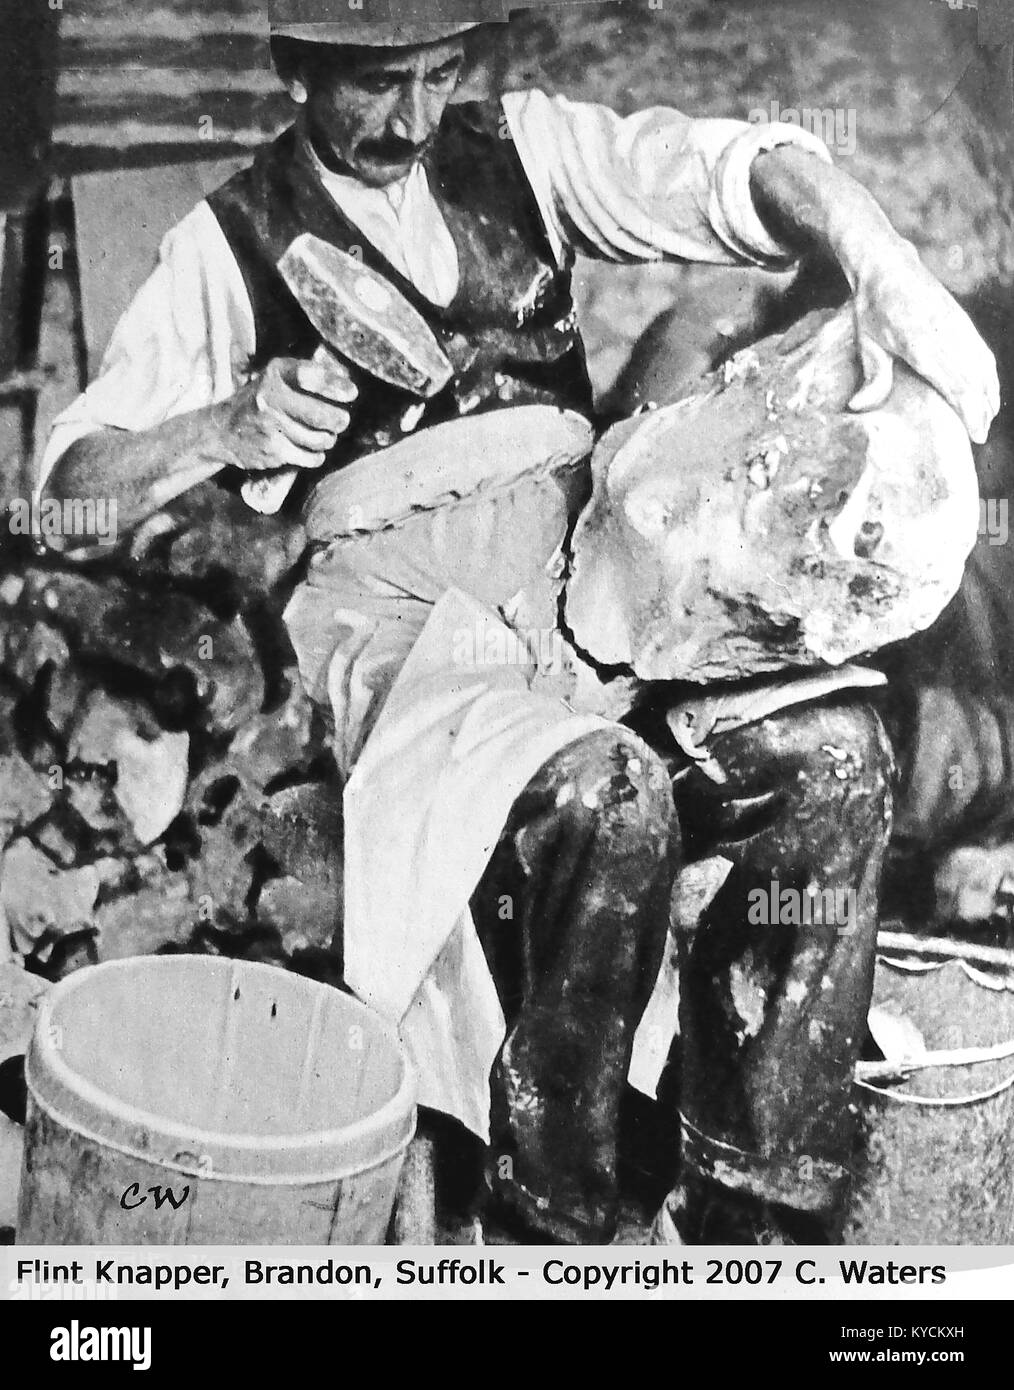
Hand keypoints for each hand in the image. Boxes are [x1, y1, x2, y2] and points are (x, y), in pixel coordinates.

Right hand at [220, 354, 357, 472]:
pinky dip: (317, 455)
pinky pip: (309, 457)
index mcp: (275, 374)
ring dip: (329, 439)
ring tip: (326, 435)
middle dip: (339, 420)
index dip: (335, 385)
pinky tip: (313, 450)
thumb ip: (304, 377)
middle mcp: (271, 398)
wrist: (222, 431)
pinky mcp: (273, 451)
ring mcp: (271, 427)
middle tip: (342, 421)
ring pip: (319, 439)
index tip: (352, 392)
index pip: (311, 376)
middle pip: (321, 415)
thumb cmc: (258, 401)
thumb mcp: (274, 378)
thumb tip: (346, 386)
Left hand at [846, 240, 998, 443]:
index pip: (956, 384)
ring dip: (989, 393)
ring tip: (987, 418)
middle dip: (981, 410)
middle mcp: (945, 334)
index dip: (969, 411)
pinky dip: (988, 373)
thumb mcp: (866, 343)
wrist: (888, 265)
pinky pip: (981, 350)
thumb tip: (858, 407)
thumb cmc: (872, 308)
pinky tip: (988, 389)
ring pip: (983, 365)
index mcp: (921, 343)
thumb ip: (871, 376)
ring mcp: (957, 324)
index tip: (975, 434)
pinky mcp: (961, 319)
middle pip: (974, 379)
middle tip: (980, 436)